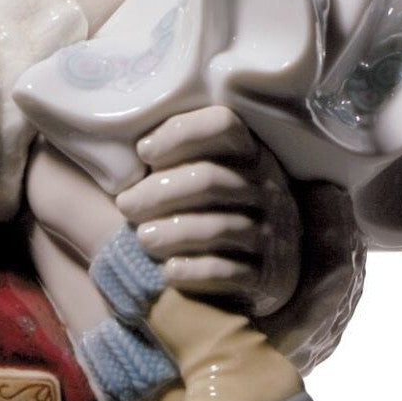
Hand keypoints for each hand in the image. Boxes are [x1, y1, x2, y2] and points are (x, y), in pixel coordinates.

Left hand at [115, 107, 301, 316]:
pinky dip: (194, 271)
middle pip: (209, 179)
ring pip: (218, 228)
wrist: (276, 266)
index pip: (223, 124)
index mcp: (251, 154)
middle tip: (125, 205)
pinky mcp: (267, 275)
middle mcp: (266, 188)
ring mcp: (271, 232)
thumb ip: (181, 157)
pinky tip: (169, 271)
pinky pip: (228, 271)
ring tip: (143, 237)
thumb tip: (127, 145)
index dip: (180, 133)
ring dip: (173, 232)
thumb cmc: (223, 210)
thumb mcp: (217, 174)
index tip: (142, 150)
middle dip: (160, 191)